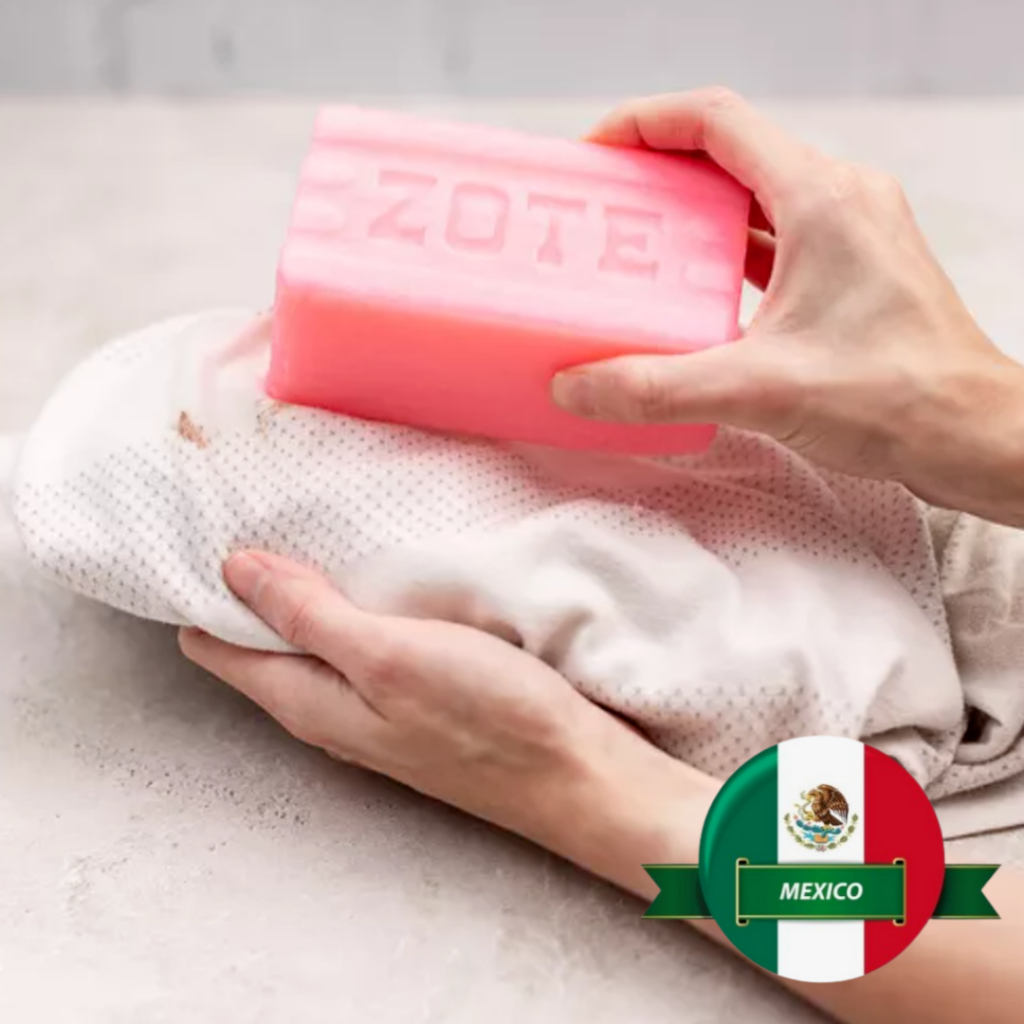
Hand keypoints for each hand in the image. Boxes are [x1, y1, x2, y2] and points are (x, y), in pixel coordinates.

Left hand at [179, 551, 716, 893]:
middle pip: (257, 642)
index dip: (201, 588)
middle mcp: (326, 709)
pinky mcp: (411, 695)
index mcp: (305, 701)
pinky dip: (346, 606)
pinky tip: (366, 574)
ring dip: (299, 593)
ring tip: (299, 528)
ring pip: (307, 641)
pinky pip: (354, 644)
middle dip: (246, 583)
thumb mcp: (388, 657)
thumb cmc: (487, 718)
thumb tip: (235, 571)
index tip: (203, 526)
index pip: (214, 644)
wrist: (576, 773)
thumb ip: (310, 616)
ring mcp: (370, 705)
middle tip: (251, 509)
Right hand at [552, 89, 1023, 526]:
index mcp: (819, 198)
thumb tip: (577, 386)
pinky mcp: (853, 271)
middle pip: (733, 153)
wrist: (970, 435)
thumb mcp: (758, 390)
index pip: (717, 120)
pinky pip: (778, 239)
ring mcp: (851, 234)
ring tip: (641, 248)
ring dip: (696, 214)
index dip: (647, 122)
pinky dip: (728, 253)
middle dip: (663, 170)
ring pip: (756, 197)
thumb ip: (655, 387)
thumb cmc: (898, 397)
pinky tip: (697, 295)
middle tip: (611, 203)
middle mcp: (840, 200)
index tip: (600, 151)